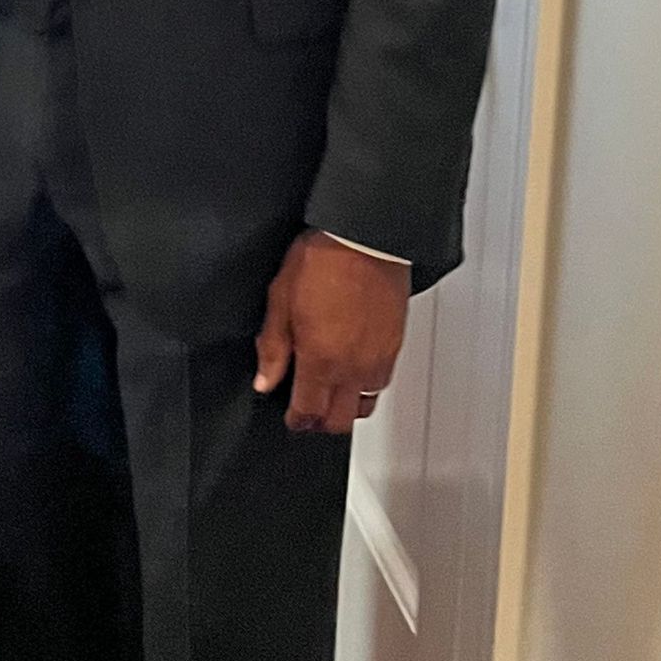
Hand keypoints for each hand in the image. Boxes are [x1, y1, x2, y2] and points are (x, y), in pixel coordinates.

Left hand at [254, 232, 408, 434]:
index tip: (291, 419)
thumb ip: (272, 347)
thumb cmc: (323, 260)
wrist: (365, 238)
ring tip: (332, 394)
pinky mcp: (395, 345)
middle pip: (340, 420)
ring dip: (347, 406)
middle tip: (309, 412)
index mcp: (320, 361)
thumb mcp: (280, 300)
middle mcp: (353, 368)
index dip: (297, 421)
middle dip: (322, 422)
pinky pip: (382, 381)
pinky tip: (356, 371)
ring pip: (365, 405)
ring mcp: (378, 359)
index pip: (309, 412)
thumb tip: (265, 380)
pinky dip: (368, 386)